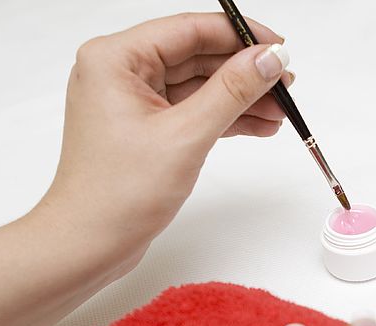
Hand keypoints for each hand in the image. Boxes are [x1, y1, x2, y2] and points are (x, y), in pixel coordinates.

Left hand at [44, 12, 291, 264]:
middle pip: (197, 56)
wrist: (89, 244)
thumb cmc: (117, 194)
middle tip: (286, 85)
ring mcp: (132, 102)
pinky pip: (192, 111)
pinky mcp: (145, 130)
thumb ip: (232, 92)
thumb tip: (268, 59)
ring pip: (198, 86)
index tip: (278, 47)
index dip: (239, 36)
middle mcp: (120, 73)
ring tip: (280, 112)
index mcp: (115, 59)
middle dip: (244, 72)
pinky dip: (225, 118)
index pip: (189, 29)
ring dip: (240, 98)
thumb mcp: (186, 136)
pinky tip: (258, 126)